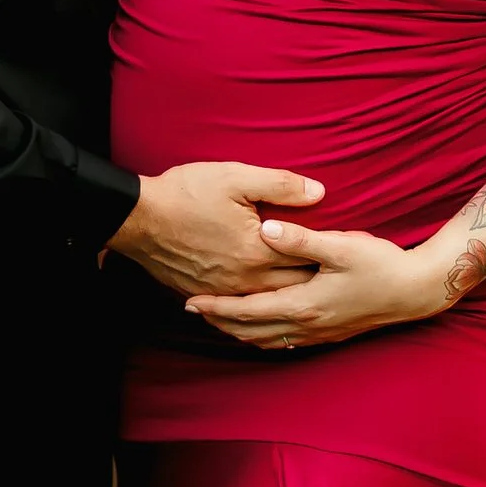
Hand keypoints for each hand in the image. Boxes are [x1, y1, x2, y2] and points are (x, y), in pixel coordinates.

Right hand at [106, 163, 324, 299]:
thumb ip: (281, 186)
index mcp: (258, 252)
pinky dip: (257, 308)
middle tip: (336, 282)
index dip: (327, 259)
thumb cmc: (186, 193)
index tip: (348, 258)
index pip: (305, 261)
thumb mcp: (236, 177)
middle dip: (313, 283)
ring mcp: (223, 290)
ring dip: (288, 300)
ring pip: (267, 304)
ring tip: (310, 299)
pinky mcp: (204, 293)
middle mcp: (244, 279)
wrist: (137, 217)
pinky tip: (267, 306)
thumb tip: (319, 193)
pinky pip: (239, 309)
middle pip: (290, 288)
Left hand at [186, 223, 449, 351]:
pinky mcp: (330, 334)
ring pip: (267, 341)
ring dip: (240, 332)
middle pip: (251, 331)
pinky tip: (260, 330)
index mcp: (303, 304)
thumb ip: (300, 239)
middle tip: (193, 311)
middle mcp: (306, 325)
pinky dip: (263, 337)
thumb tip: (263, 230)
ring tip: (219, 319)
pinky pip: (285, 342)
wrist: (416, 291)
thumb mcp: (340, 245)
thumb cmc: (380, 264)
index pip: (248, 310)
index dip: (217, 306)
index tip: (190, 301)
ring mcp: (319, 334)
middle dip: (221, 321)